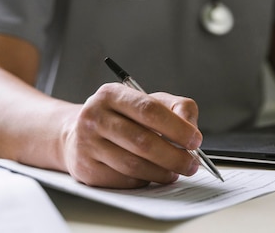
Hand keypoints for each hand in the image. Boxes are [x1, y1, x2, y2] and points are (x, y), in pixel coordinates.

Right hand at [60, 83, 201, 187]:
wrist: (78, 134)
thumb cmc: (123, 117)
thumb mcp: (148, 101)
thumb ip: (177, 107)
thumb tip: (192, 128)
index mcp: (112, 94)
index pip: (149, 110)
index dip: (177, 127)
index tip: (195, 140)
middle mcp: (94, 117)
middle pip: (142, 141)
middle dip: (174, 156)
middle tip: (191, 164)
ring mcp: (87, 144)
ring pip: (134, 165)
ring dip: (161, 172)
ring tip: (175, 172)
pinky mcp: (86, 169)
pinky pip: (123, 180)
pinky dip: (144, 180)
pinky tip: (151, 175)